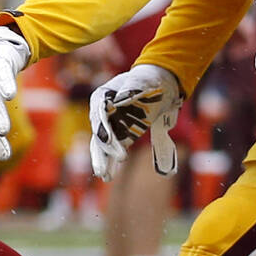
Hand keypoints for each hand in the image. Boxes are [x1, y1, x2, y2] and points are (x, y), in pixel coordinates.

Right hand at [88, 62, 183, 180]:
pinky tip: (109, 175)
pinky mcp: (122, 135)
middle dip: (103, 150)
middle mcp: (102, 113)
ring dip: (104, 160)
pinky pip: (114, 150)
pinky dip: (112, 162)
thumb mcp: (140, 81)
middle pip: (99, 133)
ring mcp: (111, 125)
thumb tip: (121, 100)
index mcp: (102, 96)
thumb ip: (131, 89)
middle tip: (111, 164)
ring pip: (103, 145)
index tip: (108, 140)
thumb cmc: (147, 79)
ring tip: (105, 176)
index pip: (99, 113)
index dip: (102, 127)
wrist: (157, 84)